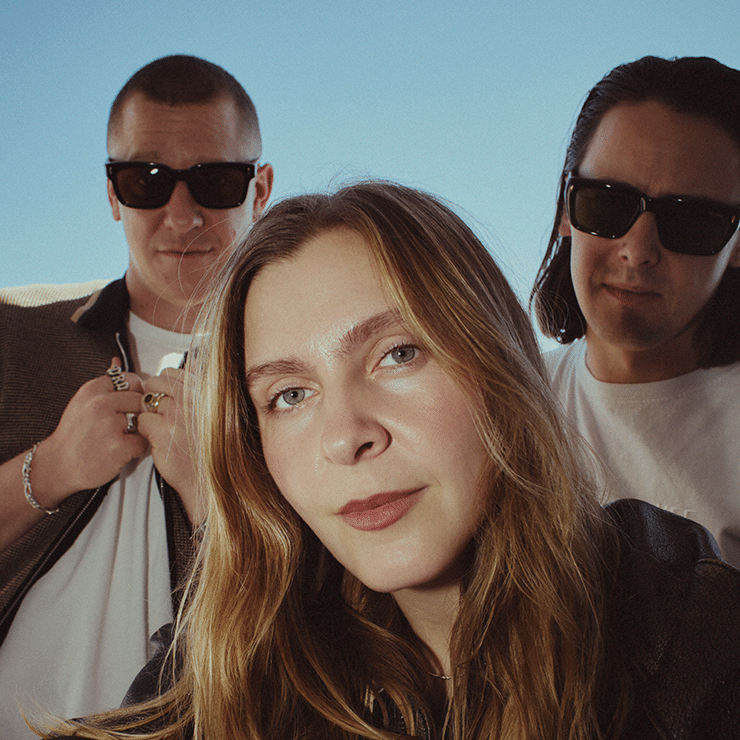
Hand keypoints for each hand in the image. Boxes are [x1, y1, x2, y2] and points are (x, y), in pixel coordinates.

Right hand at [32, 358, 148, 505]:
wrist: (58, 465)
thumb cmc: (74, 434)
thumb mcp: (83, 401)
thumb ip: (105, 383)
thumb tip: (117, 360)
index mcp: (93, 389)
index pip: (132, 380)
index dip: (134, 393)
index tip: (126, 405)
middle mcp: (101, 404)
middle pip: (141, 400)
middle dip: (137, 414)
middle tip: (122, 426)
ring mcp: (110, 425)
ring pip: (144, 421)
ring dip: (138, 431)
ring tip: (119, 438)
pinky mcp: (119, 447)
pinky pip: (143, 443)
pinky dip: (136, 449)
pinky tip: (120, 452)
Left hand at [137, 368, 202, 524]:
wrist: (204, 476)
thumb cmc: (206, 447)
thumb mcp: (211, 412)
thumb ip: (197, 390)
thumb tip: (188, 366)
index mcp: (203, 393)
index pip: (172, 372)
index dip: (163, 383)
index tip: (164, 394)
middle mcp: (192, 400)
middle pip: (156, 383)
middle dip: (151, 396)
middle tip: (157, 412)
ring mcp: (177, 414)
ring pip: (146, 402)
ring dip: (148, 414)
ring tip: (160, 428)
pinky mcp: (162, 430)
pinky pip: (142, 420)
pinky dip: (144, 430)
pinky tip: (156, 439)